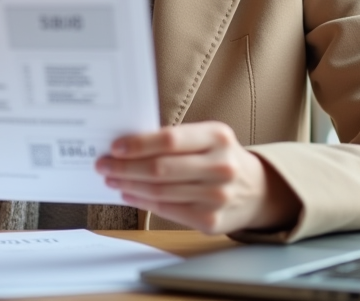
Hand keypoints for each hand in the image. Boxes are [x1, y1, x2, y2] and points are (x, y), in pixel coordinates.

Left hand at [94, 121, 299, 234]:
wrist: (256, 190)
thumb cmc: (220, 158)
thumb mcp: (208, 138)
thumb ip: (175, 141)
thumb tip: (127, 146)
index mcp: (218, 137)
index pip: (170, 139)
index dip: (139, 144)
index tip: (114, 147)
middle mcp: (220, 166)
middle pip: (161, 168)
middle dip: (125, 167)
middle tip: (103, 164)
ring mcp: (217, 196)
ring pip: (160, 192)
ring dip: (129, 185)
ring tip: (112, 179)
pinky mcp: (211, 221)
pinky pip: (167, 210)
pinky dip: (143, 202)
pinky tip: (129, 194)